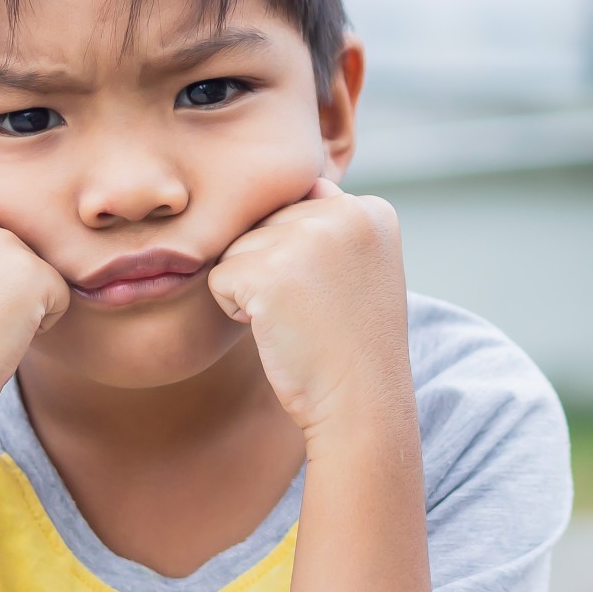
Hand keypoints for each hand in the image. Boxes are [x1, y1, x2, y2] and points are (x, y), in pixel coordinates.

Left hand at [208, 178, 410, 437]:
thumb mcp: (360, 266)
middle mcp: (344, 213)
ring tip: (298, 321)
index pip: (301, 206)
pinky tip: (278, 330)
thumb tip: (276, 187)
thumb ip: (327, 223)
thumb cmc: (352, 343)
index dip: (303, 258)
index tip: (334, 298)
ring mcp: (307, 238)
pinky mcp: (268, 269)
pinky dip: (236, 310)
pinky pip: (220, 278)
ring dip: (253, 289)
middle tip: (315, 313)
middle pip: (266, 224)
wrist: (362, 404)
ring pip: (239, 248)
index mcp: (372, 209)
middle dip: (275, 270)